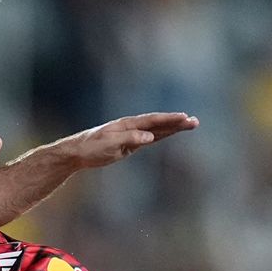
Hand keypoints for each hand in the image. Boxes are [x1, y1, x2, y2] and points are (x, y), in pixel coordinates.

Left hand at [60, 112, 198, 168]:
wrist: (76, 152)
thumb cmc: (90, 147)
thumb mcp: (109, 144)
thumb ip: (129, 139)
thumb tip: (149, 137)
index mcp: (127, 124)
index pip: (152, 121)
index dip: (169, 119)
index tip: (184, 118)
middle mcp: (131, 127)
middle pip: (158, 123)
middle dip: (177, 122)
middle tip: (195, 122)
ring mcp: (131, 135)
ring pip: (156, 130)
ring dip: (172, 128)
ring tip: (190, 124)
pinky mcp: (129, 144)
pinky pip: (150, 138)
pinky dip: (162, 135)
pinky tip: (171, 133)